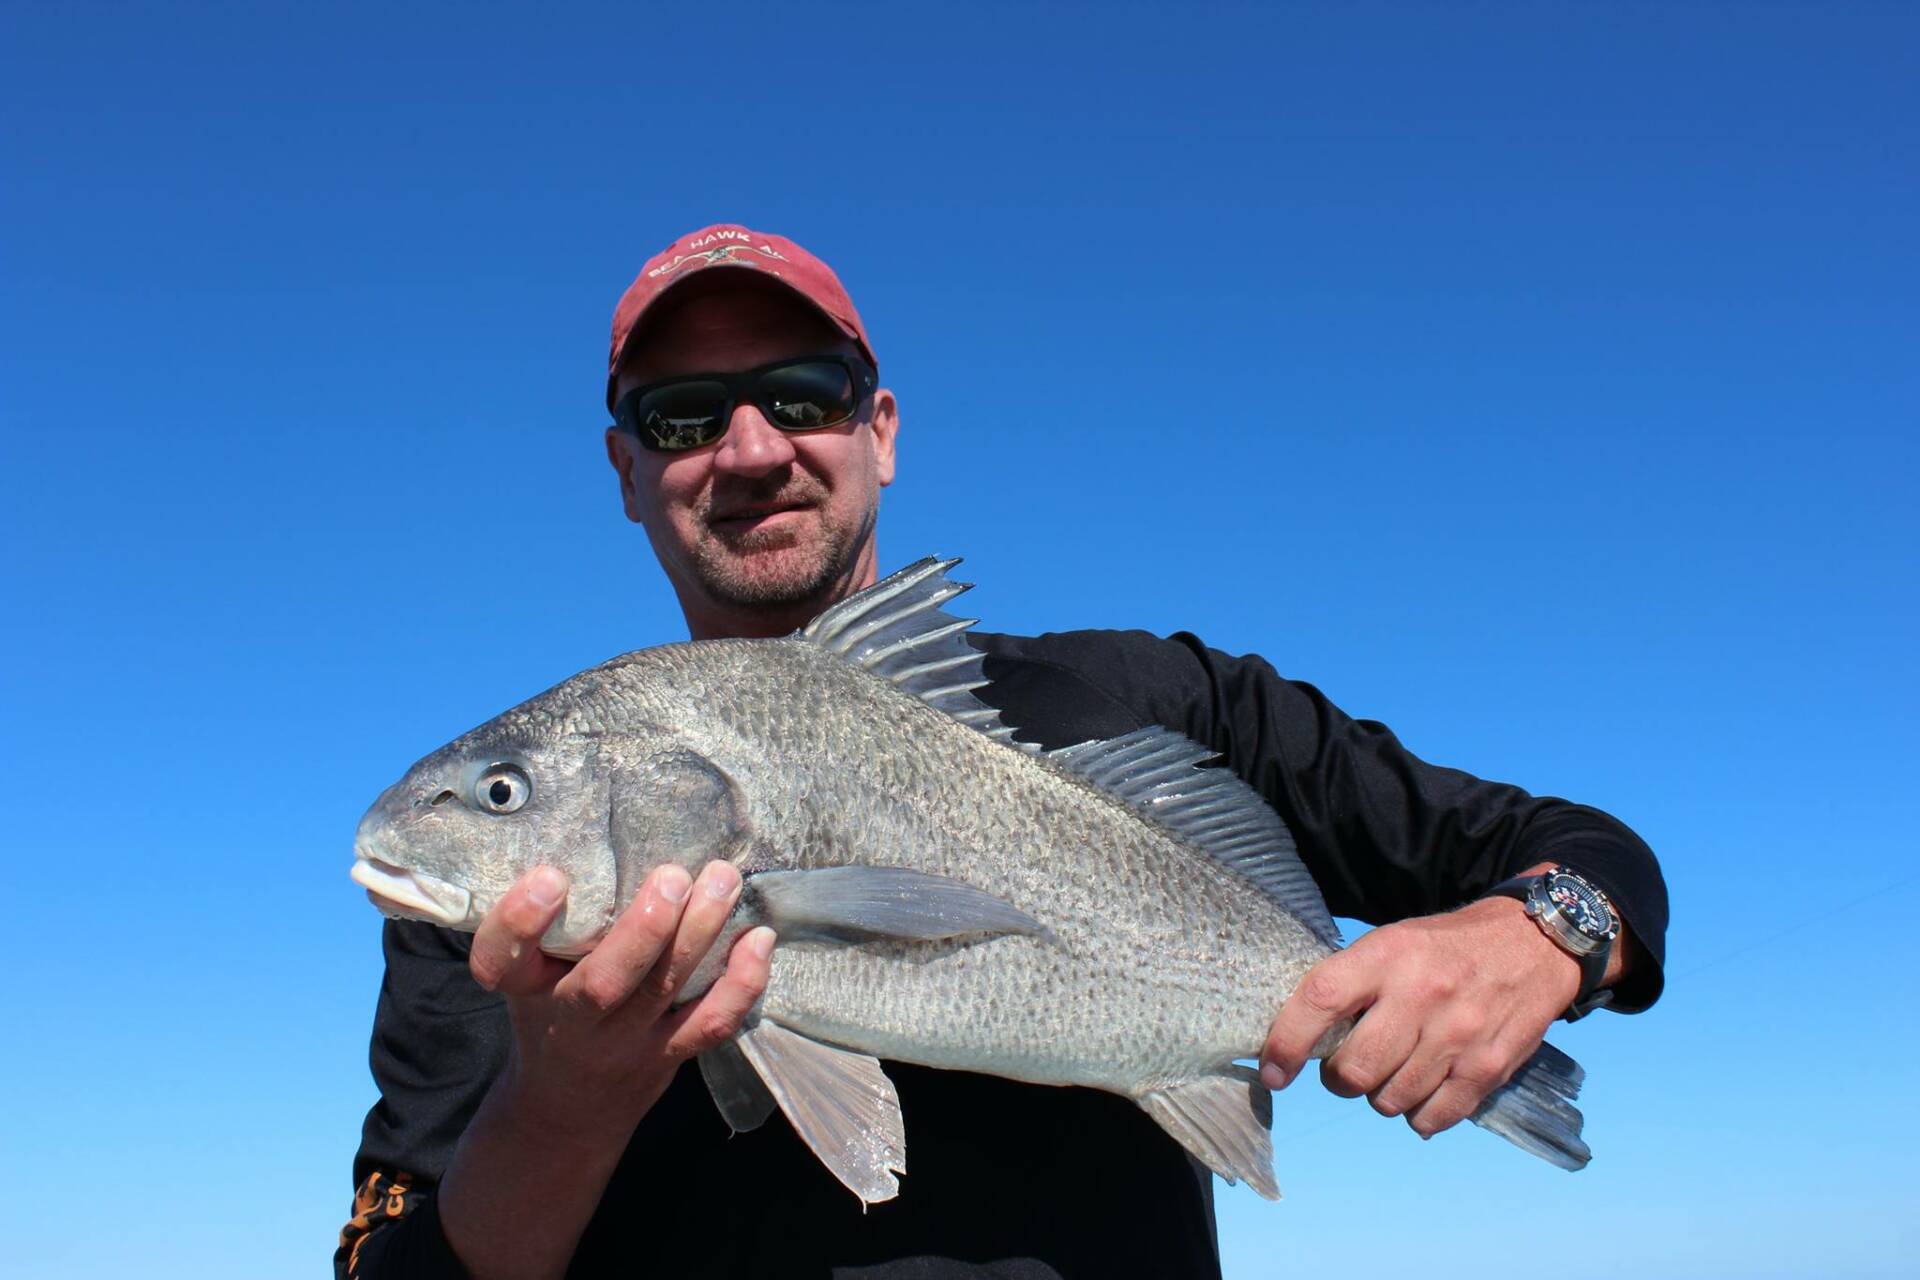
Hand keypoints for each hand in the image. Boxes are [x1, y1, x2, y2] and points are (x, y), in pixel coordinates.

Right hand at [468, 860, 774, 1135]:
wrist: (565, 1107)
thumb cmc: (550, 1009)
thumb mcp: (530, 969)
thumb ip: (552, 918)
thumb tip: (593, 828)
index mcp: (523, 989)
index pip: (500, 961)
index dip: (520, 921)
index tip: (551, 876)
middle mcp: (571, 1020)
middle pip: (604, 983)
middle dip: (645, 927)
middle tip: (674, 875)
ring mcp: (624, 1044)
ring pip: (663, 992)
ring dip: (699, 933)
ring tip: (723, 879)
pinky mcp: (669, 1055)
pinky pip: (711, 1024)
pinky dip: (742, 983)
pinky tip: (760, 938)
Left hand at [1258, 893, 1579, 1138]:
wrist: (1535, 943)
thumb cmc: (1447, 947)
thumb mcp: (1394, 940)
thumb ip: (1352, 983)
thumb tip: (1297, 1036)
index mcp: (1388, 954)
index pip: (1320, 999)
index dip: (1287, 1042)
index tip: (1274, 1071)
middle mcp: (1422, 993)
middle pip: (1354, 1070)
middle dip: (1340, 1079)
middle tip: (1348, 1067)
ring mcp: (1459, 1033)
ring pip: (1389, 1100)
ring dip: (1381, 1095)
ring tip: (1394, 1070)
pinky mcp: (1489, 1067)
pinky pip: (1433, 1118)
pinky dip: (1419, 1114)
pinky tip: (1424, 1090)